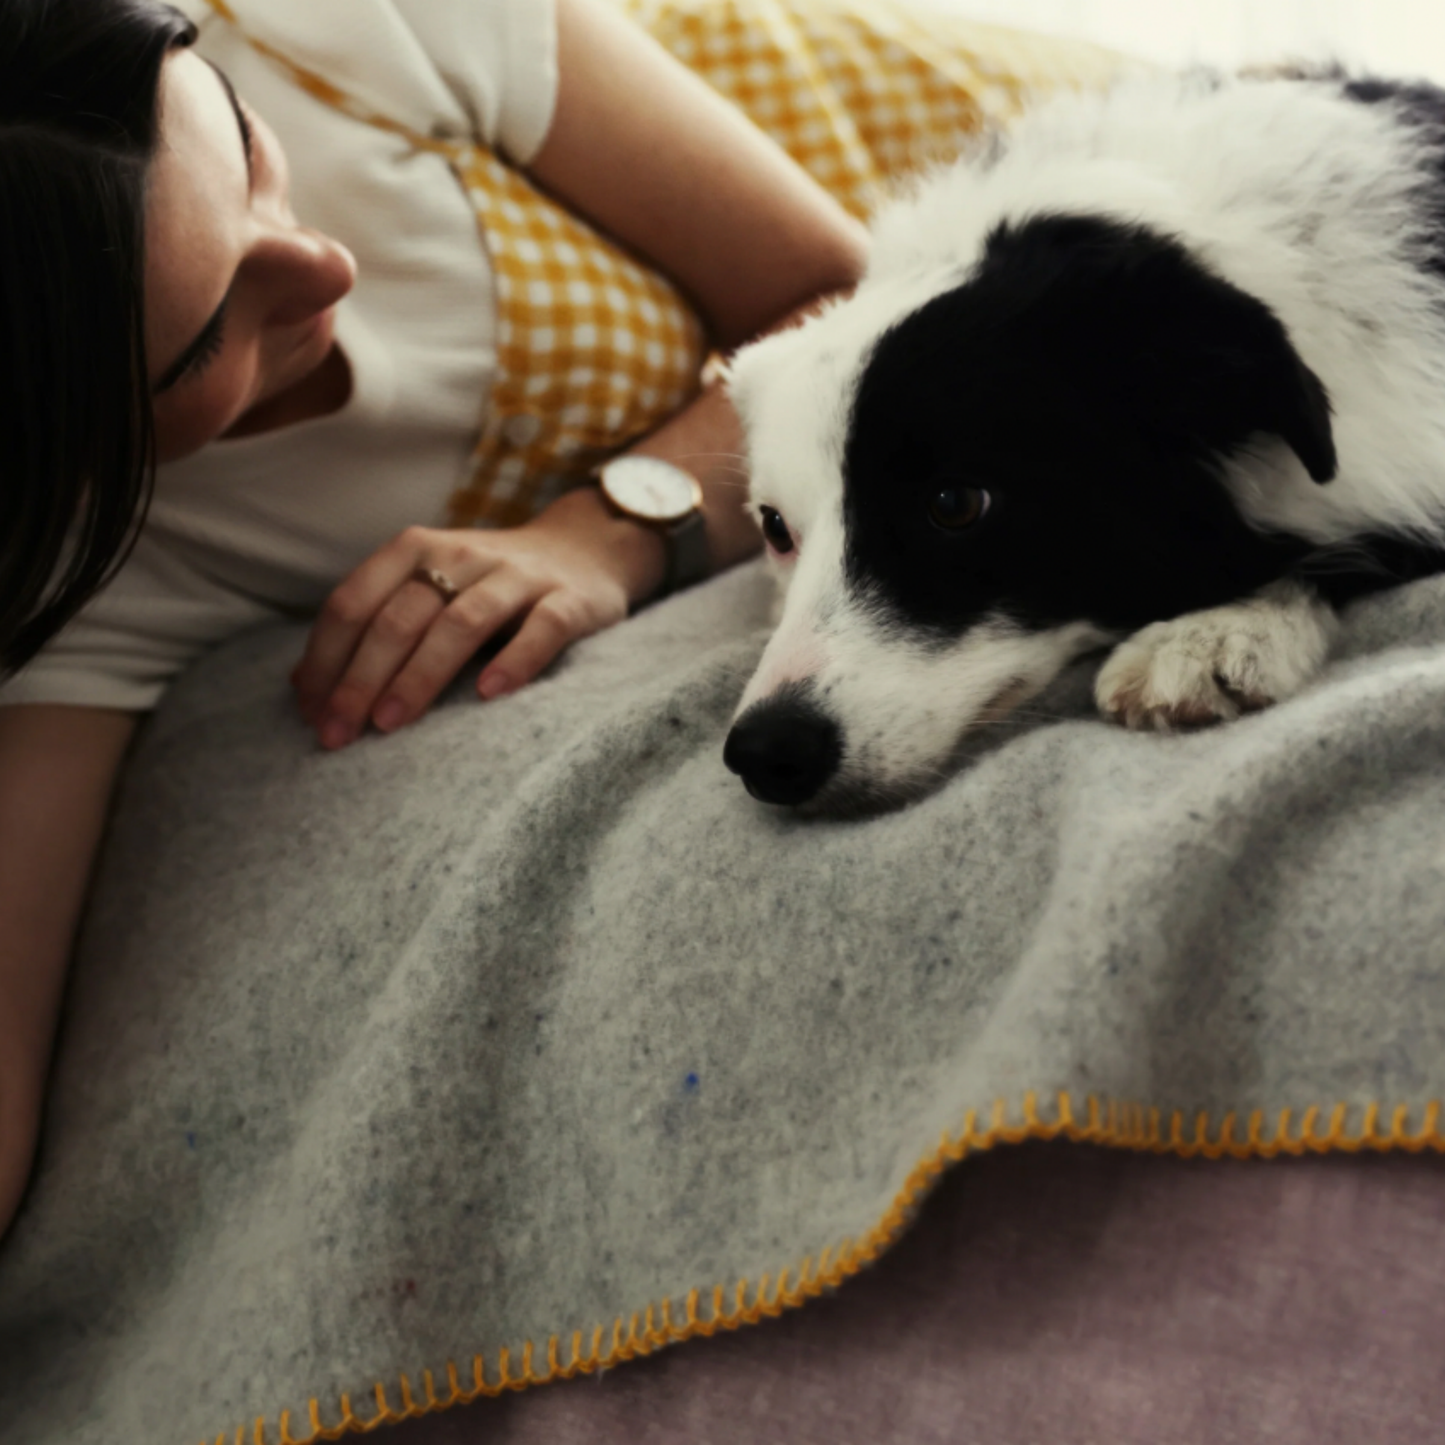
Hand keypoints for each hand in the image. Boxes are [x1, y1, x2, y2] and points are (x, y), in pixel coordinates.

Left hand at [291, 485, 665, 747]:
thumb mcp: (427, 588)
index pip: (353, 604)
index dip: (325, 660)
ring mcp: (517, 577)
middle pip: (399, 617)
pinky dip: (514, 661)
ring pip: (461, 622)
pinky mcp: (569, 601)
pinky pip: (541, 630)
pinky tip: (489, 695)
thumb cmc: (489, 586)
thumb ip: (373, 624)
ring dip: (420, 674)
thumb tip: (304, 687)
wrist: (585, 551)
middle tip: (338, 733)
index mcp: (415, 549)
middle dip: (360, 679)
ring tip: (391, 723)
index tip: (312, 715)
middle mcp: (461, 555)